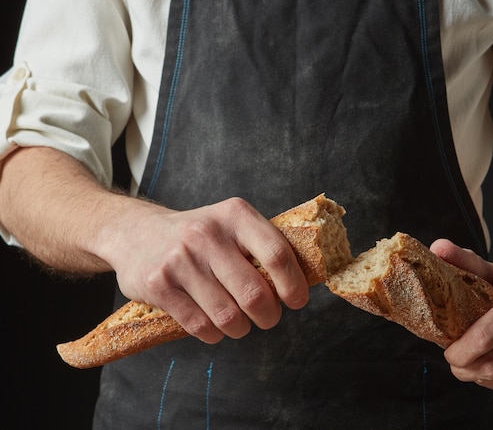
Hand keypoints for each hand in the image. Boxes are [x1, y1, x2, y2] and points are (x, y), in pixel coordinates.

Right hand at [102, 197, 309, 343]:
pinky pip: (200, 326)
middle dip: (268, 315)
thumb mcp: (231, 224)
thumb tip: (301, 281)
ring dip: (241, 328)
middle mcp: (207, 234)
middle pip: (254, 293)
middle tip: (268, 317)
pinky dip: (214, 334)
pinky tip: (214, 325)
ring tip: (240, 323)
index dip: (293, 284)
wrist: (136, 232)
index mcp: (235, 215)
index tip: (297, 301)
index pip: (276, 253)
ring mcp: (181, 260)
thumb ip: (261, 246)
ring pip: (228, 316)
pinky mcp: (159, 285)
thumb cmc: (199, 235)